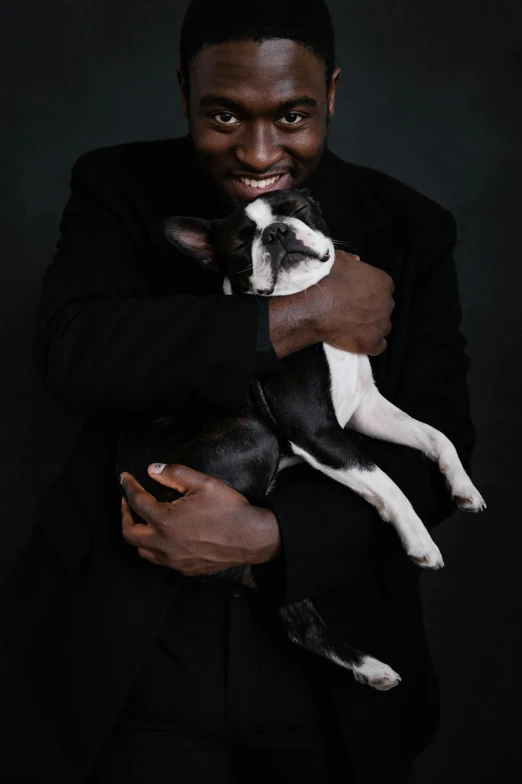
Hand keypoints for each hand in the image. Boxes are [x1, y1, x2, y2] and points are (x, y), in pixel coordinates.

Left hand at [120, 463, 280, 575]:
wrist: (252, 537)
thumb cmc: (229, 509)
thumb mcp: (203, 483)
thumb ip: (174, 474)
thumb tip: (152, 470)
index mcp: (165, 520)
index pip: (136, 502)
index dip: (128, 487)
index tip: (125, 478)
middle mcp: (164, 544)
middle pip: (129, 533)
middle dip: (124, 515)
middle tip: (128, 501)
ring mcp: (174, 560)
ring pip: (142, 550)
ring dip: (138, 534)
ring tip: (143, 520)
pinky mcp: (185, 568)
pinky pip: (161, 560)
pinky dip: (155, 547)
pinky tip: (164, 536)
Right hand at [312, 251, 394, 354]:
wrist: (315, 307)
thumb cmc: (325, 282)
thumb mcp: (337, 260)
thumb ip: (350, 260)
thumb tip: (355, 262)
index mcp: (383, 281)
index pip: (384, 288)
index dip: (371, 292)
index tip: (359, 296)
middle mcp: (387, 303)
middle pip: (383, 307)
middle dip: (372, 309)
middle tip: (353, 311)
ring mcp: (382, 324)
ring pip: (382, 326)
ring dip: (371, 327)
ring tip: (353, 327)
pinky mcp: (374, 342)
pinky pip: (379, 346)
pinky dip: (370, 344)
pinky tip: (358, 340)